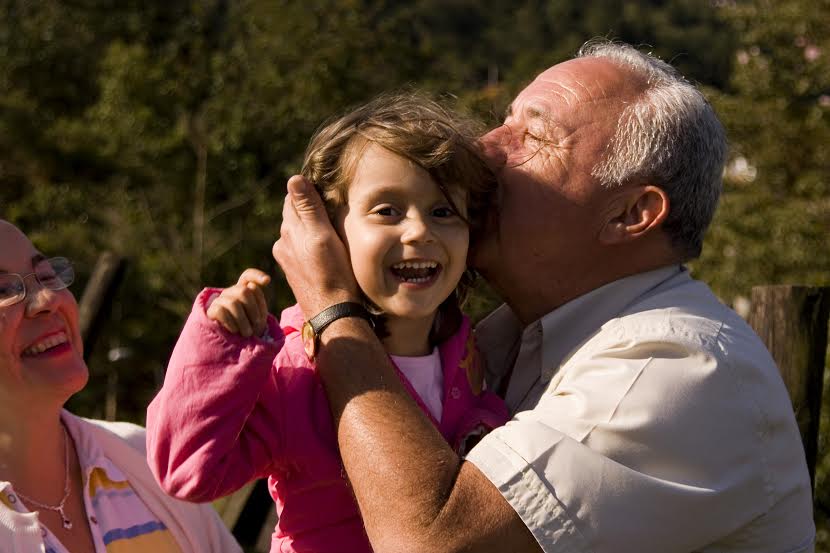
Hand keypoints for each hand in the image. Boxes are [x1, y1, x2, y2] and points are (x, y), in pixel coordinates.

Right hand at [207, 269, 270, 336]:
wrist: (237, 344)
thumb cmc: (251, 328)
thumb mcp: (259, 316)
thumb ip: (258, 302)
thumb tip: (252, 286)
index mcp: (245, 290)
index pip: (247, 276)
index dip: (256, 275)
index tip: (267, 281)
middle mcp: (231, 292)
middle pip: (244, 291)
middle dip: (253, 309)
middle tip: (256, 324)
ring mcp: (220, 300)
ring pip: (233, 303)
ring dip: (243, 321)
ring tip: (247, 333)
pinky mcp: (211, 310)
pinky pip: (221, 311)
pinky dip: (231, 322)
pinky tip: (234, 330)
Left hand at [272, 175, 359, 317]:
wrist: (332, 312)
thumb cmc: (333, 273)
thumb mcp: (323, 235)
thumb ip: (308, 207)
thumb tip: (294, 178)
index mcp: (290, 229)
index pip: (293, 197)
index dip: (307, 191)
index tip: (324, 189)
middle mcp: (283, 242)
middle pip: (294, 215)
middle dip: (308, 209)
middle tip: (329, 206)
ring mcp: (287, 259)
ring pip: (297, 233)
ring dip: (309, 228)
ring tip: (328, 228)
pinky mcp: (294, 272)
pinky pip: (300, 250)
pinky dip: (309, 245)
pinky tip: (323, 250)